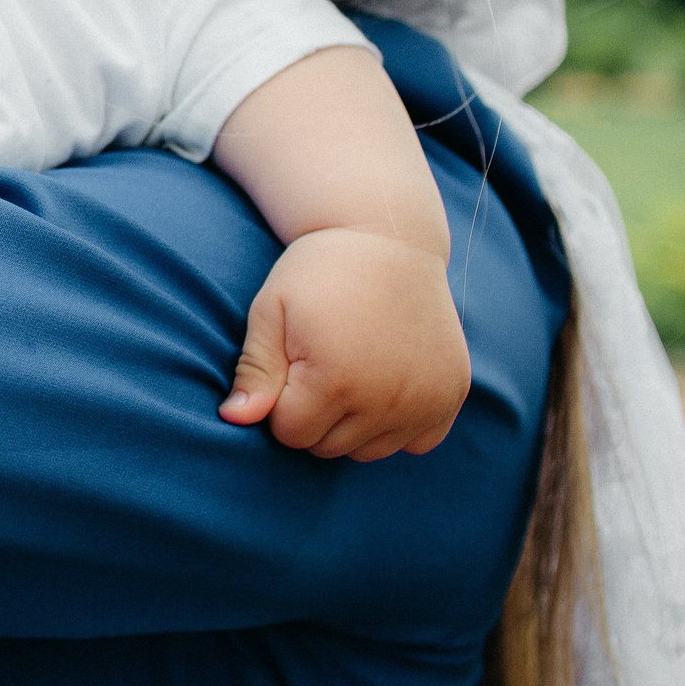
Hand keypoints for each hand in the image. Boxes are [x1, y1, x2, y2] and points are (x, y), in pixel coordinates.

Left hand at [217, 228, 469, 460]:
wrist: (389, 235)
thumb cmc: (320, 271)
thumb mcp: (272, 309)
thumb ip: (254, 370)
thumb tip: (234, 419)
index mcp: (336, 381)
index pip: (290, 434)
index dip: (281, 402)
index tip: (291, 362)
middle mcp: (386, 399)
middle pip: (328, 447)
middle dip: (314, 415)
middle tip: (322, 360)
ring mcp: (426, 400)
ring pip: (369, 450)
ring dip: (353, 424)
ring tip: (352, 368)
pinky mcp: (451, 394)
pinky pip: (417, 442)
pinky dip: (399, 424)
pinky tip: (387, 383)